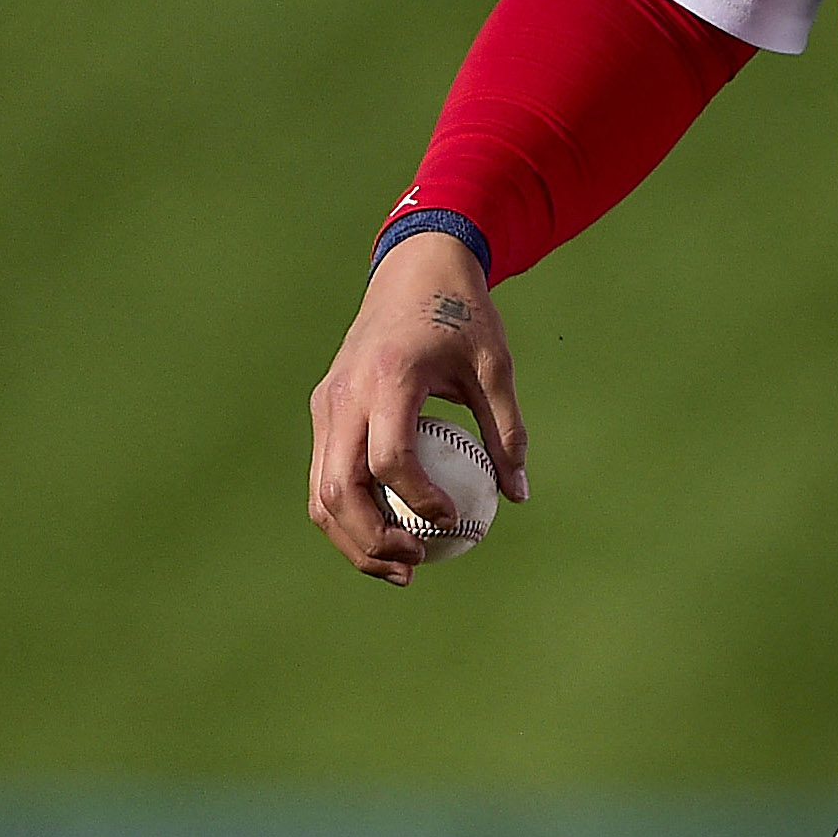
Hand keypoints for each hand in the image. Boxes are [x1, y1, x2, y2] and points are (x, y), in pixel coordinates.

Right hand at [307, 232, 528, 582]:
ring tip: (401, 566)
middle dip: (372, 539)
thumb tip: (517, 494)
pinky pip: (325, 475)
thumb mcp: (495, 366)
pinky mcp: (324, 410)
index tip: (452, 520)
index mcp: (389, 378)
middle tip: (416, 565)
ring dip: (354, 537)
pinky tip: (387, 533)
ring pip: (320, 491)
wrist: (414, 270)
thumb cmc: (463, 317)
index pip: (389, 457)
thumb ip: (506, 430)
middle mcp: (345, 395)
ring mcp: (326, 404)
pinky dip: (348, 512)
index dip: (417, 499)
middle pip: (338, 488)